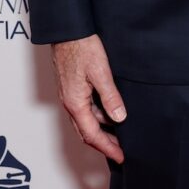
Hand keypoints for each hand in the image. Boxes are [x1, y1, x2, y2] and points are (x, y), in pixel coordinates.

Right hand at [52, 35, 126, 162]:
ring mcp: (70, 96)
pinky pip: (85, 110)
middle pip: (87, 132)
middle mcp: (70, 103)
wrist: (67, 31)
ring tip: (119, 135)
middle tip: (121, 152)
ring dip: (102, 131)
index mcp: (75, 102)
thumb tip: (120, 118)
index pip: (92, 134)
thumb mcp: (101, 72)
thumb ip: (110, 96)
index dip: (107, 148)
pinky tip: (110, 114)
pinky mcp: (72, 88)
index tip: (120, 157)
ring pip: (86, 121)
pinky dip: (98, 118)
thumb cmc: (81, 47)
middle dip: (104, 145)